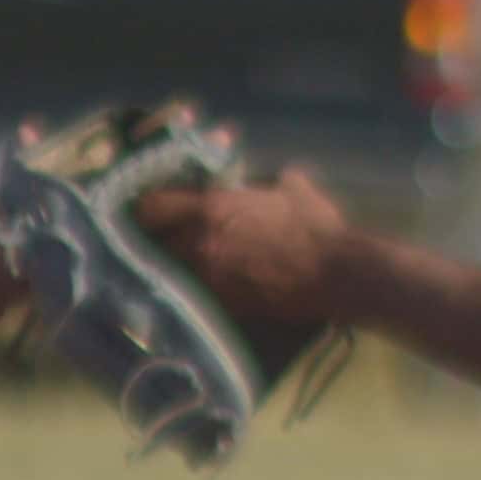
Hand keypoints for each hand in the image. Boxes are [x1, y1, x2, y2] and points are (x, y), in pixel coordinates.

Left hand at [130, 162, 353, 324]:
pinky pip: (198, 293)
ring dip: (175, 267)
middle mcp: (201, 243)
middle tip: (162, 239)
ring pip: (172, 272)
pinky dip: (198, 289)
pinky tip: (211, 285)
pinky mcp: (226, 303)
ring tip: (185, 265)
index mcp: (212, 208)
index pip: (152, 206)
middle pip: (153, 245)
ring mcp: (211, 277)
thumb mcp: (298, 190)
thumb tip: (284, 176)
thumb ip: (279, 181)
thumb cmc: (317, 227)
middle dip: (155, 242)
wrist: (335, 275)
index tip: (147, 208)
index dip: (145, 207)